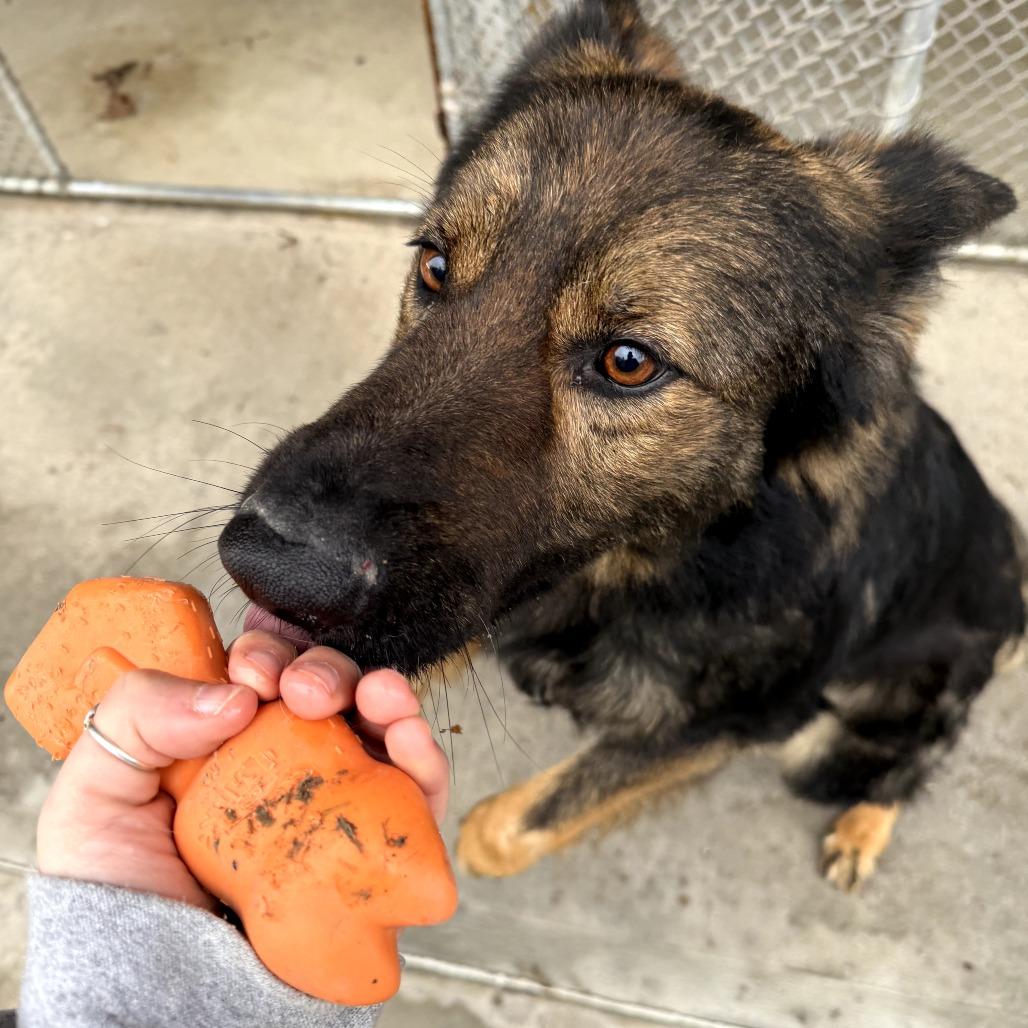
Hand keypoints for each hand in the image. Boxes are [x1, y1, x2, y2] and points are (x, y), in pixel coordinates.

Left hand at [36, 633, 448, 910]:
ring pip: (374, 726)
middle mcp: (281, 765)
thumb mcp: (94, 797)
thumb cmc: (124, 905)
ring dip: (381, 693)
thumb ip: (137, 717)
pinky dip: (424, 753)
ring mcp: (330, 804)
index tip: (253, 672)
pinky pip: (417, 791)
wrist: (164, 1000)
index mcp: (220, 741)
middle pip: (321, 689)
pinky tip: (409, 736)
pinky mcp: (374, 847)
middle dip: (321, 671)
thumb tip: (234, 696)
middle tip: (302, 692)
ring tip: (375, 695)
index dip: (266, 654)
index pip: (256, 671)